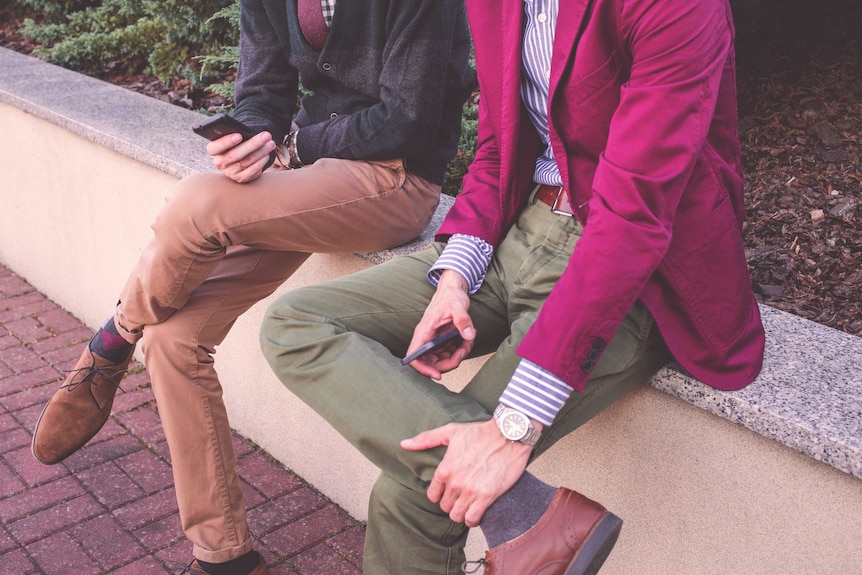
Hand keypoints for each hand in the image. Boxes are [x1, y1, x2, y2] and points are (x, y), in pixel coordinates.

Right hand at [207, 131, 276, 182]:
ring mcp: (230, 172)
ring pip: (246, 162)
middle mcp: (220, 162)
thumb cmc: (238, 142)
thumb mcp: (234, 137)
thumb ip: (236, 135)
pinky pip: (252, 171)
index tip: (239, 135)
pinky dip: (261, 162)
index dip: (226, 142)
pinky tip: (267, 155)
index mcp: (214, 150)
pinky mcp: (240, 178)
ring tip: (270, 143)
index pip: (215, 147)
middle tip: (266, 136)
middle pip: (235, 154)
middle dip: (253, 144)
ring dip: (261, 151)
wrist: (242, 157)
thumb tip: (248, 133)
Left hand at [401, 420, 534, 526]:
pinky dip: (473, 519)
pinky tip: (477, 511)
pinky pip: (472, 519)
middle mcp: (455, 482)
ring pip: (457, 516)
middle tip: (460, 497)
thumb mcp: (450, 432)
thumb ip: (425, 439)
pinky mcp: (487, 496)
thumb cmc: (480, 432)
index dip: (440, 495)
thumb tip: (404, 444)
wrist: (509, 434)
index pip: (433, 495)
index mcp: (444, 469)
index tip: (448, 492)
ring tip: (468, 505)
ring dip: (462, 513)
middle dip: (451, 503)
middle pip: (445, 507)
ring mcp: (471, 491)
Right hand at [405, 270, 474, 378]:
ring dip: (457, 356)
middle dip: (447, 363)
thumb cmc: (451, 296)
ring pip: (441, 360)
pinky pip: (449, 353)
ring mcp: (434, 340)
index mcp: (424, 331)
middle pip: (430, 363)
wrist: (453, 290)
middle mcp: (426, 338)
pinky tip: (467, 340)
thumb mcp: (458, 305)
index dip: (423, 369)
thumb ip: (463, 320)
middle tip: (461, 353)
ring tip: (467, 342)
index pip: (414, 356)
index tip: (437, 374)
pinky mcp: (442, 340)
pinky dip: (460, 350)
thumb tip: (469, 335)